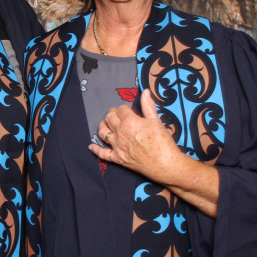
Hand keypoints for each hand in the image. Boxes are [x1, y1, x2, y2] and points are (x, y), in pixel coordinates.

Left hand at [90, 102, 220, 216]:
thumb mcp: (156, 121)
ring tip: (105, 124)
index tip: (129, 110)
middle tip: (116, 114)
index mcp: (130, 121)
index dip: (125, 108)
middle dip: (112, 114)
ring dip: (102, 126)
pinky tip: (91, 146)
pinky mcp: (117, 158)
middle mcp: (120, 132)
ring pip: (102, 132)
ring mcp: (117, 146)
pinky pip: (102, 153)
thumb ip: (148, 106)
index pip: (121, 109)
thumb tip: (145, 91)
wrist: (165, 164)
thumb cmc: (163, 143)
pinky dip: (95, 149)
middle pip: (109, 118)